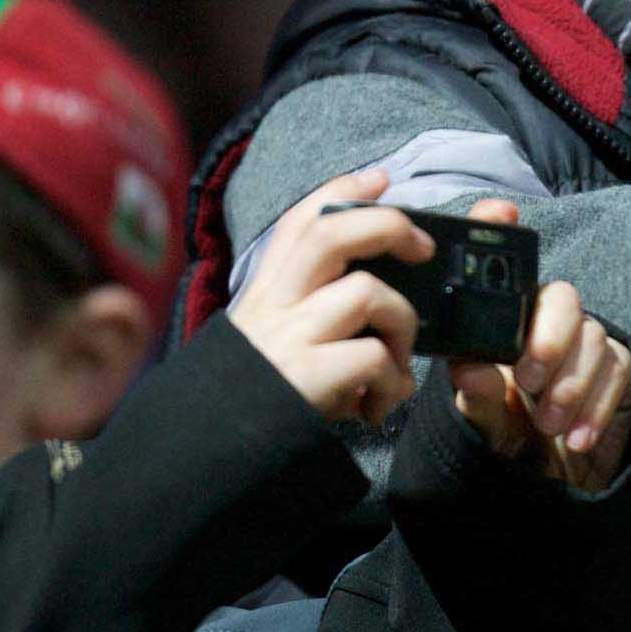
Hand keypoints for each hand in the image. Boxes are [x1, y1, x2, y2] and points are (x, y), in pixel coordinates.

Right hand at [227, 170, 423, 423]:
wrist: (208, 453)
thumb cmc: (261, 397)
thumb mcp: (272, 341)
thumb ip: (312, 313)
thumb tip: (381, 301)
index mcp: (266, 293)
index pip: (301, 222)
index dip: (343, 189)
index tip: (381, 177)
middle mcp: (273, 306)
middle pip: (331, 235)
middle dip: (387, 225)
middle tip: (422, 248)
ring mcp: (288, 339)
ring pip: (366, 293)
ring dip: (402, 325)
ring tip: (397, 365)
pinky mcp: (306, 377)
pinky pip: (373, 357)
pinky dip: (392, 382)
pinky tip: (379, 407)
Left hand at [451, 201, 630, 492]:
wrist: (558, 492)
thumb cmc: (511, 447)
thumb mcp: (484, 429)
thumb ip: (477, 399)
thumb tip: (470, 367)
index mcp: (505, 329)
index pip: (505, 274)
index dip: (501, 233)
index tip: (501, 213)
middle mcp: (547, 327)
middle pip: (561, 296)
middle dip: (549, 334)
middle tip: (530, 380)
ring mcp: (586, 346)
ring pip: (592, 335)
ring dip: (571, 382)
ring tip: (550, 426)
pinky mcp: (619, 372)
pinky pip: (617, 370)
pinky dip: (596, 404)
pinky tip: (577, 438)